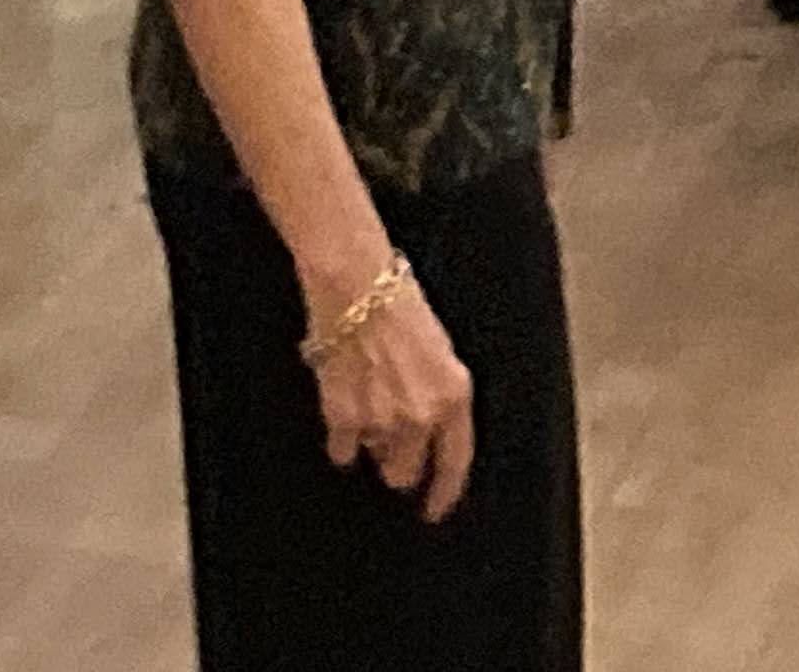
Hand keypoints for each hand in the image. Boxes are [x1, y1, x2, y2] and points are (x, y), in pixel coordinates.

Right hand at [311, 269, 477, 522]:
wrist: (358, 286)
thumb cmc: (402, 307)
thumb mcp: (440, 354)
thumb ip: (438, 399)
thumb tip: (425, 434)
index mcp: (454, 397)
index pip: (456, 462)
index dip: (445, 492)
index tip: (434, 510)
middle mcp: (421, 416)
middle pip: (407, 472)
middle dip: (401, 465)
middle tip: (392, 442)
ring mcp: (380, 420)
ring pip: (375, 459)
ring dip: (372, 443)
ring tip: (368, 403)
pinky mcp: (343, 418)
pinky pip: (343, 450)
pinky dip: (342, 439)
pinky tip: (344, 409)